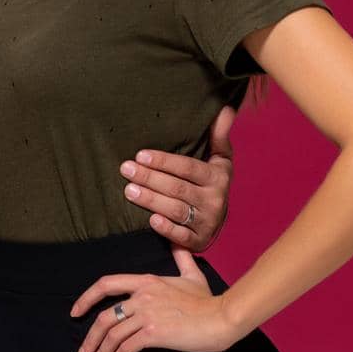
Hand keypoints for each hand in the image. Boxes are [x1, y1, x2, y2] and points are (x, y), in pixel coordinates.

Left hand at [70, 247, 241, 351]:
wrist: (221, 317)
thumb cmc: (207, 299)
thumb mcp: (192, 274)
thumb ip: (181, 258)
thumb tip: (179, 243)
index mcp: (145, 281)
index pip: (106, 284)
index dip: (86, 298)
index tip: (75, 313)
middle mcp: (141, 295)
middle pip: (103, 317)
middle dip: (89, 338)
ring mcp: (146, 314)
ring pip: (112, 335)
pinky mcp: (153, 332)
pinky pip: (126, 348)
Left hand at [120, 106, 235, 251]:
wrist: (217, 218)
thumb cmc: (211, 181)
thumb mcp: (219, 159)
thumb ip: (219, 136)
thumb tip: (226, 110)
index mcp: (218, 177)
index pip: (188, 167)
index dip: (164, 161)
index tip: (140, 154)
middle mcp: (215, 200)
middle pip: (178, 188)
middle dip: (150, 178)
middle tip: (126, 169)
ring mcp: (207, 222)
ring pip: (176, 210)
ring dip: (151, 200)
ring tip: (128, 190)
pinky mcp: (198, 241)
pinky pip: (182, 236)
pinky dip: (167, 229)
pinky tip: (150, 221)